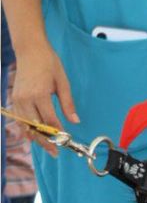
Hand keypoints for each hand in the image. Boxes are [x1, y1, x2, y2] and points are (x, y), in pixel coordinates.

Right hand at [11, 41, 78, 156]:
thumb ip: (68, 104)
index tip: (66, 140)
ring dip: (36, 137)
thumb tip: (75, 121)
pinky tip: (35, 137)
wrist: (30, 51)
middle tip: (56, 152)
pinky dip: (27, 129)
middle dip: (46, 141)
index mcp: (39, 94)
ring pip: (25, 125)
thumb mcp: (63, 83)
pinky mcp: (14, 99)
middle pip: (35, 127)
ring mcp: (17, 100)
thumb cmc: (49, 64)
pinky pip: (19, 119)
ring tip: (47, 147)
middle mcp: (25, 99)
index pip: (49, 120)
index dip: (58, 132)